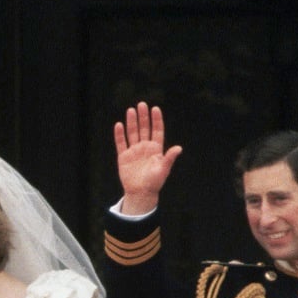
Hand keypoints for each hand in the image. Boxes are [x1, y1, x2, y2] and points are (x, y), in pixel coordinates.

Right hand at [112, 101, 182, 215]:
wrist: (141, 193)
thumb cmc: (154, 183)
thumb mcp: (163, 170)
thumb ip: (169, 158)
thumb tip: (179, 148)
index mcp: (156, 149)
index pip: (157, 131)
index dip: (156, 120)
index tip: (155, 108)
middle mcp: (145, 148)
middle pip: (144, 129)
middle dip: (143, 117)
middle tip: (141, 104)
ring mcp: (134, 151)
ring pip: (132, 133)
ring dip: (132, 122)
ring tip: (131, 110)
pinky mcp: (124, 157)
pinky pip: (121, 143)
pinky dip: (119, 135)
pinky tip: (119, 125)